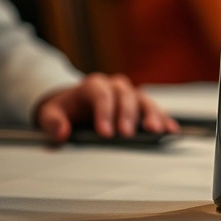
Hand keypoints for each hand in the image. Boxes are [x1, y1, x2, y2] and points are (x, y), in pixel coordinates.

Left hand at [34, 73, 179, 141]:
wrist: (74, 104)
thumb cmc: (64, 109)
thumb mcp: (50, 114)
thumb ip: (53, 122)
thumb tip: (62, 132)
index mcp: (93, 85)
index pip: (101, 95)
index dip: (104, 113)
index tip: (105, 133)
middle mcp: (114, 86)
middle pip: (125, 96)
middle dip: (127, 115)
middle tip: (127, 134)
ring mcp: (130, 94)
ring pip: (143, 100)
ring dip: (151, 115)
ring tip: (156, 130)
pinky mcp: (140, 105)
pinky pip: (154, 110)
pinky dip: (163, 119)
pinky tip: (170, 129)